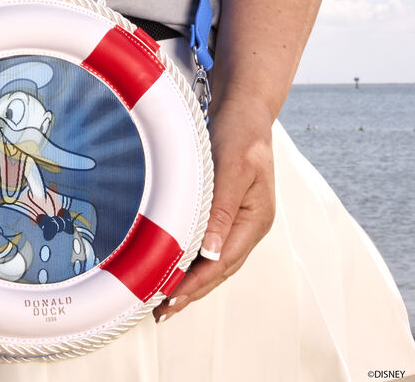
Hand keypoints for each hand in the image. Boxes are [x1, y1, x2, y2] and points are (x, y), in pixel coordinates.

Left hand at [153, 95, 274, 321]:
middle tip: (160, 310)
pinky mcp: (222, 207)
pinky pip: (205, 240)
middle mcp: (248, 223)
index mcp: (256, 219)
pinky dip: (189, 256)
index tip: (170, 298)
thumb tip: (210, 253)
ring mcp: (237, 217)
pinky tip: (172, 263)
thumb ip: (222, 209)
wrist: (241, 107)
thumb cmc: (239, 132)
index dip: (196, 283)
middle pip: (218, 268)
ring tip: (162, 296)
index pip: (222, 262)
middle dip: (190, 290)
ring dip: (188, 277)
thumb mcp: (233, 166)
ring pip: (211, 258)